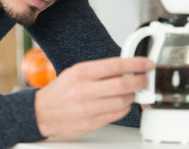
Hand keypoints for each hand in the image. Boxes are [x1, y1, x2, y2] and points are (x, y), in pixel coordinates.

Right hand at [34, 56, 153, 137]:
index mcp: (80, 73)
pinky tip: (123, 103)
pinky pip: (117, 115)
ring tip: (133, 92)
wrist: (42, 112)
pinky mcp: (90, 123)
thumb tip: (125, 69)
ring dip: (133, 96)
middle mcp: (84, 90)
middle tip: (145, 79)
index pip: (114, 66)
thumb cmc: (60, 91)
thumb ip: (99, 70)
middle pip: (122, 85)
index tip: (146, 64)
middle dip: (139, 82)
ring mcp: (87, 108)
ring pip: (122, 102)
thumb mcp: (76, 72)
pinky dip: (125, 108)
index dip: (135, 64)